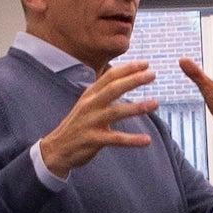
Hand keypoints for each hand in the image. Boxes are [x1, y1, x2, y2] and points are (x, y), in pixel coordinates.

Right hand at [37, 61, 157, 176]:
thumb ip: (104, 93)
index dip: (128, 69)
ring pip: (116, 112)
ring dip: (137, 107)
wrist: (57, 148)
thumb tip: (124, 79)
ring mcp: (91, 122)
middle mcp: (90, 105)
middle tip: (153, 74)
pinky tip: (147, 140)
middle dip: (133, 80)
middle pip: (113, 89)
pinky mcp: (93, 139)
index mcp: (90, 94)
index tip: (146, 64)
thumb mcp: (88, 104)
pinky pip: (116, 139)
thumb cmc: (79, 125)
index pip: (109, 77)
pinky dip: (132, 140)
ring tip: (156, 103)